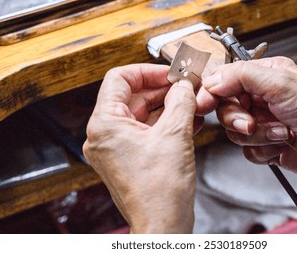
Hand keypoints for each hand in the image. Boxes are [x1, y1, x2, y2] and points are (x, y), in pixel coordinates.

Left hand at [83, 64, 197, 232]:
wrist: (162, 225)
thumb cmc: (159, 192)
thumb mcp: (175, 135)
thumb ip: (181, 102)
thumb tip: (184, 86)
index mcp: (105, 125)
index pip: (120, 79)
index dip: (147, 71)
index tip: (169, 73)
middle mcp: (105, 136)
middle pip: (132, 97)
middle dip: (162, 90)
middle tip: (186, 86)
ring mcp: (116, 149)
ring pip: (142, 114)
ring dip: (167, 106)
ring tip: (191, 101)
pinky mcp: (129, 159)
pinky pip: (146, 131)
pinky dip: (165, 123)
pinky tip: (187, 119)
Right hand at [198, 57, 296, 180]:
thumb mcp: (281, 84)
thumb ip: (242, 76)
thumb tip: (212, 79)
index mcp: (263, 76)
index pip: (225, 80)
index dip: (211, 92)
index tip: (203, 103)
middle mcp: (260, 98)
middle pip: (225, 109)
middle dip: (238, 119)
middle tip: (252, 123)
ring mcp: (262, 122)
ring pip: (234, 132)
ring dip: (258, 136)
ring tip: (281, 133)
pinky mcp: (265, 145)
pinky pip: (246, 151)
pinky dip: (263, 150)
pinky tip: (282, 145)